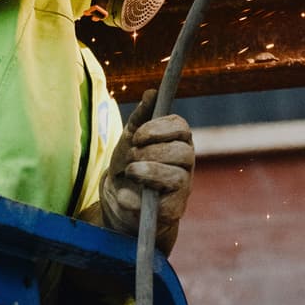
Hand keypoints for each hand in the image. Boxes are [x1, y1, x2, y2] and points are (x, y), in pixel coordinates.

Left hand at [99, 92, 195, 253]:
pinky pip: (163, 204)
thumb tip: (151, 93)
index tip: (137, 135)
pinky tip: (125, 196)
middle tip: (131, 156)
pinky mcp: (173, 211)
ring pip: (177, 177)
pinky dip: (138, 199)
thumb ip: (141, 116)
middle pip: (182, 151)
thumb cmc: (128, 164)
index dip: (159, 129)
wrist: (118, 199)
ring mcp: (182, 188)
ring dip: (148, 172)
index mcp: (177, 141)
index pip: (181, 127)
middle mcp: (185, 163)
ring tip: (130, 172)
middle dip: (152, 152)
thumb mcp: (129, 138)